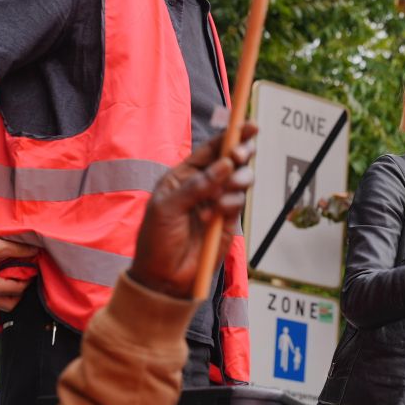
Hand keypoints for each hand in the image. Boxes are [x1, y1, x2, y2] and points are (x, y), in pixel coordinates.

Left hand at [129, 124, 257, 297]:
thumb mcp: (168, 207)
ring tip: (231, 187)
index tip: (248, 125)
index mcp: (184, 176)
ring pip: (240, 180)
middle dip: (240, 153)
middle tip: (241, 155)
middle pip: (231, 160)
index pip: (211, 150)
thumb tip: (225, 165)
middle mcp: (204, 186)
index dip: (230, 136)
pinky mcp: (229, 221)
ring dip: (239, 178)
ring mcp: (217, 203)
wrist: (164, 279)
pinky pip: (238, 202)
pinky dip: (232, 203)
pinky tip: (217, 214)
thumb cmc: (156, 240)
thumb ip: (197, 185)